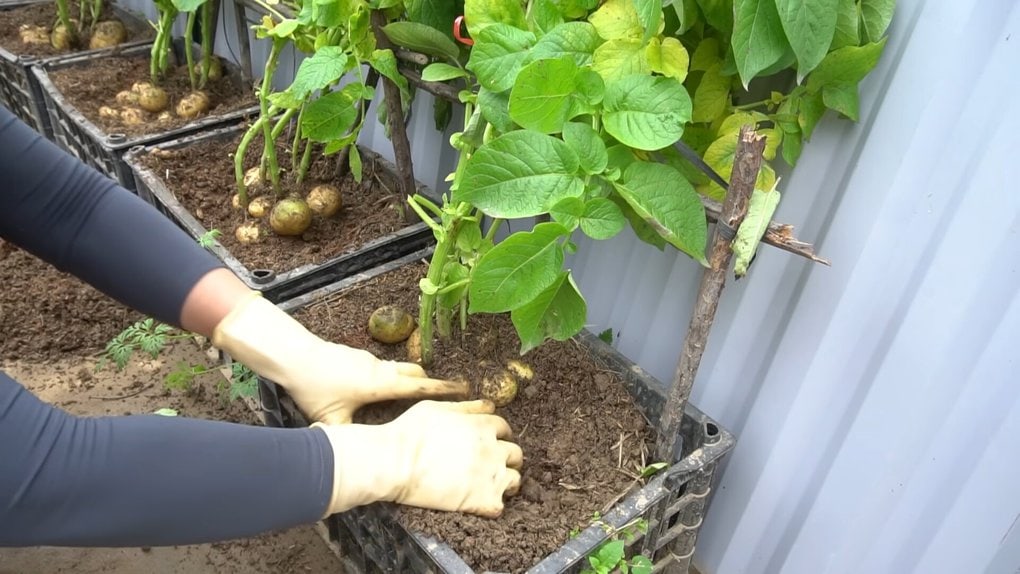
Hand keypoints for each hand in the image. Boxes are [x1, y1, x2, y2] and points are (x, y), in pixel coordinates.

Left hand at [212, 293, 467, 423]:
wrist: (295, 355)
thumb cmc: (315, 387)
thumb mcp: (332, 419)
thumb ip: (351, 437)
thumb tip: (359, 458)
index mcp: (382, 385)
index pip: (421, 386)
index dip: (444, 390)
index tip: (466, 390)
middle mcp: (381, 370)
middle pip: (415, 373)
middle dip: (433, 382)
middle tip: (450, 392)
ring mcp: (369, 361)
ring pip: (400, 368)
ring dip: (412, 377)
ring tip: (421, 391)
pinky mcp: (357, 357)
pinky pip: (384, 367)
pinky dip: (394, 375)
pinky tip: (384, 387)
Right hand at [314, 399, 522, 516]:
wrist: (395, 463)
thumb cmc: (409, 432)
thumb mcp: (437, 407)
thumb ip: (466, 406)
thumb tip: (487, 405)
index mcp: (483, 425)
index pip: (504, 429)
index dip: (497, 436)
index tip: (489, 443)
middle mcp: (493, 449)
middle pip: (515, 454)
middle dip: (506, 458)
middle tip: (491, 466)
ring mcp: (490, 476)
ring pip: (515, 480)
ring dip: (505, 482)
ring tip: (490, 487)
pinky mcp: (483, 500)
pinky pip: (500, 506)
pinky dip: (493, 505)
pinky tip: (481, 504)